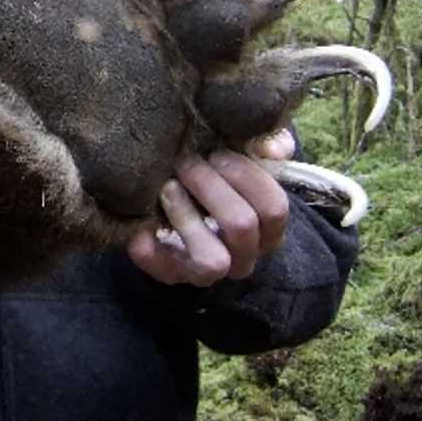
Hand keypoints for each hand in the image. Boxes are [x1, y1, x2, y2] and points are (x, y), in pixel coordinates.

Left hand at [126, 130, 293, 286]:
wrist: (161, 209)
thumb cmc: (210, 179)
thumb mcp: (239, 157)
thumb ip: (262, 145)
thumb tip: (272, 148)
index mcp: (266, 231)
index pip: (274, 208)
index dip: (247, 175)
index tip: (216, 153)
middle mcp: (244, 258)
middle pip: (241, 226)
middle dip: (209, 186)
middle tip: (186, 162)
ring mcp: (209, 274)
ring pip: (213, 260)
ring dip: (186, 215)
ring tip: (167, 185)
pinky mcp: (171, 276)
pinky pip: (166, 267)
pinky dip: (151, 237)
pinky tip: (147, 209)